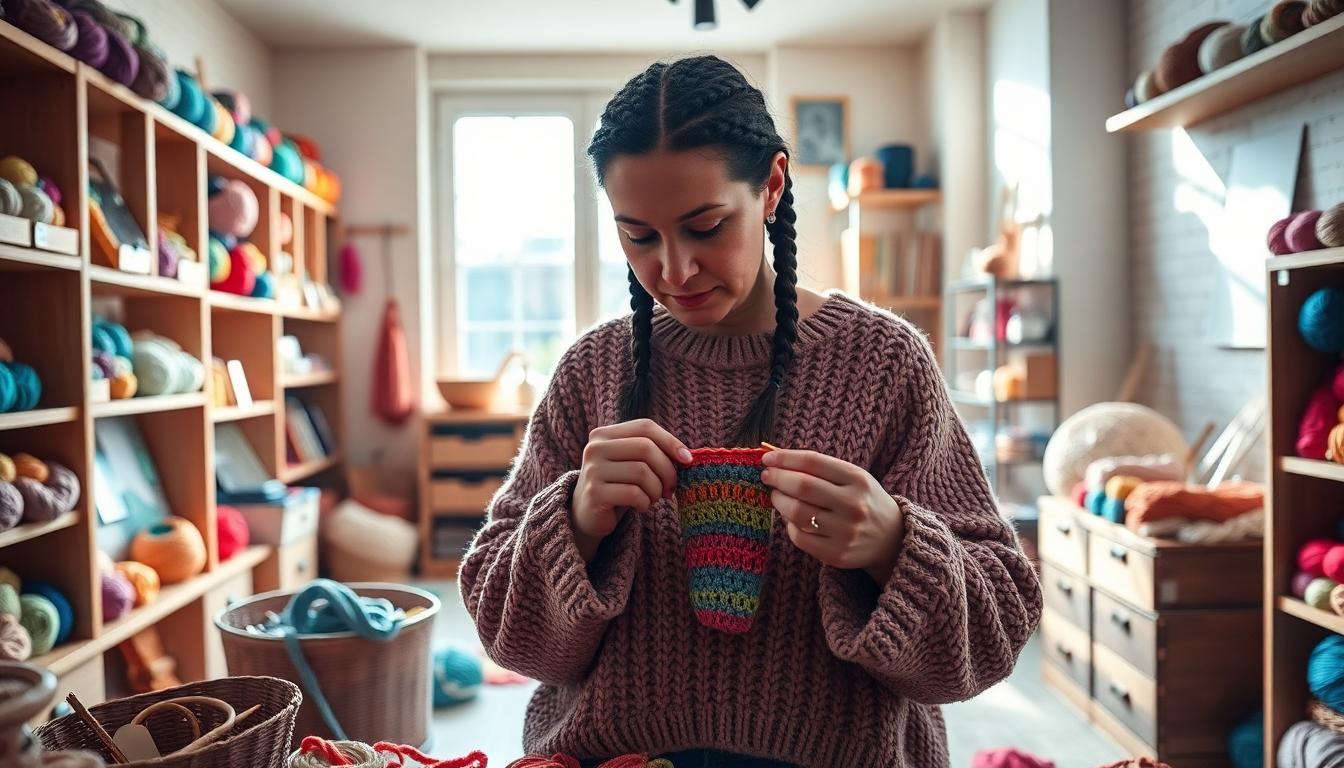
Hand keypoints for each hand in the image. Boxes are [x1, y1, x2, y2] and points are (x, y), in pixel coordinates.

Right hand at [572, 418, 691, 561]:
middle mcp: (595, 448)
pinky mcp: (594, 493)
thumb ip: (653, 452)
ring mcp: (592, 470)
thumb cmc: (619, 485)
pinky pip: (634, 494)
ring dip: (656, 490)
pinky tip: (640, 507)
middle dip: (667, 470)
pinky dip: (645, 503)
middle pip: (646, 448)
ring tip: (652, 498)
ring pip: (642, 472)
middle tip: (670, 489)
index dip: (670, 441)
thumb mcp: (633, 463)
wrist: (587, 514)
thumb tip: (686, 456)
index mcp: (604, 434)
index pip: (645, 427)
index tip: (687, 460)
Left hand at [761, 448, 905, 583]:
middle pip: (802, 486)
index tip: (768, 458)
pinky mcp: (837, 554)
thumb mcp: (852, 477)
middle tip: (767, 476)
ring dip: (779, 501)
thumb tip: (776, 459)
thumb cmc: (863, 500)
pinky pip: (800, 537)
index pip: (813, 462)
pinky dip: (789, 525)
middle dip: (778, 479)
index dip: (785, 458)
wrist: (891, 539)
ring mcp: (845, 531)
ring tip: (777, 495)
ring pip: (797, 513)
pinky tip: (791, 518)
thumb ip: (819, 468)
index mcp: (858, 479)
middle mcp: (853, 505)